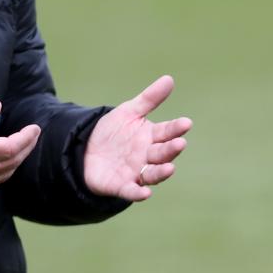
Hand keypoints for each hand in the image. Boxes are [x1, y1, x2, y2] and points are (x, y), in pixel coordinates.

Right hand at [0, 101, 39, 198]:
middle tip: (34, 134)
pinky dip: (5, 171)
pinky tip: (7, 161)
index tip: (34, 128)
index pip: (9, 149)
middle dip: (27, 147)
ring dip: (18, 160)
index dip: (26, 138)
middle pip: (12, 163)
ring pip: (4, 175)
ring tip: (24, 145)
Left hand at [84, 75, 191, 201]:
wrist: (86, 150)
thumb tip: (169, 79)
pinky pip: (131, 191)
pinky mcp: (121, 186)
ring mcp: (136, 172)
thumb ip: (150, 98)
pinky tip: (145, 193)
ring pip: (152, 174)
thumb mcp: (129, 111)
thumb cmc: (114, 131)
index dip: (176, 128)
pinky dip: (138, 193)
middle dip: (172, 149)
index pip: (167, 132)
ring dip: (162, 172)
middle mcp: (147, 156)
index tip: (186, 123)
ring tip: (170, 168)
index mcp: (151, 137)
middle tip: (180, 143)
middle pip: (162, 153)